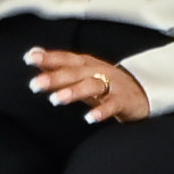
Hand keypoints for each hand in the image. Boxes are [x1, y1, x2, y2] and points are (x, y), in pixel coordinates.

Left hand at [26, 50, 149, 124]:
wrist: (144, 91)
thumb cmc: (107, 83)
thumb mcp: (82, 73)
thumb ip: (58, 66)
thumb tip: (33, 55)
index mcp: (86, 64)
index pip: (65, 58)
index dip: (48, 57)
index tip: (29, 57)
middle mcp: (98, 71)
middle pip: (74, 72)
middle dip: (54, 77)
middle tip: (35, 84)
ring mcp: (112, 85)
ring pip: (91, 86)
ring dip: (73, 92)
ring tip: (55, 100)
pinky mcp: (124, 100)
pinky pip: (112, 105)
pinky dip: (102, 111)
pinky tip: (89, 118)